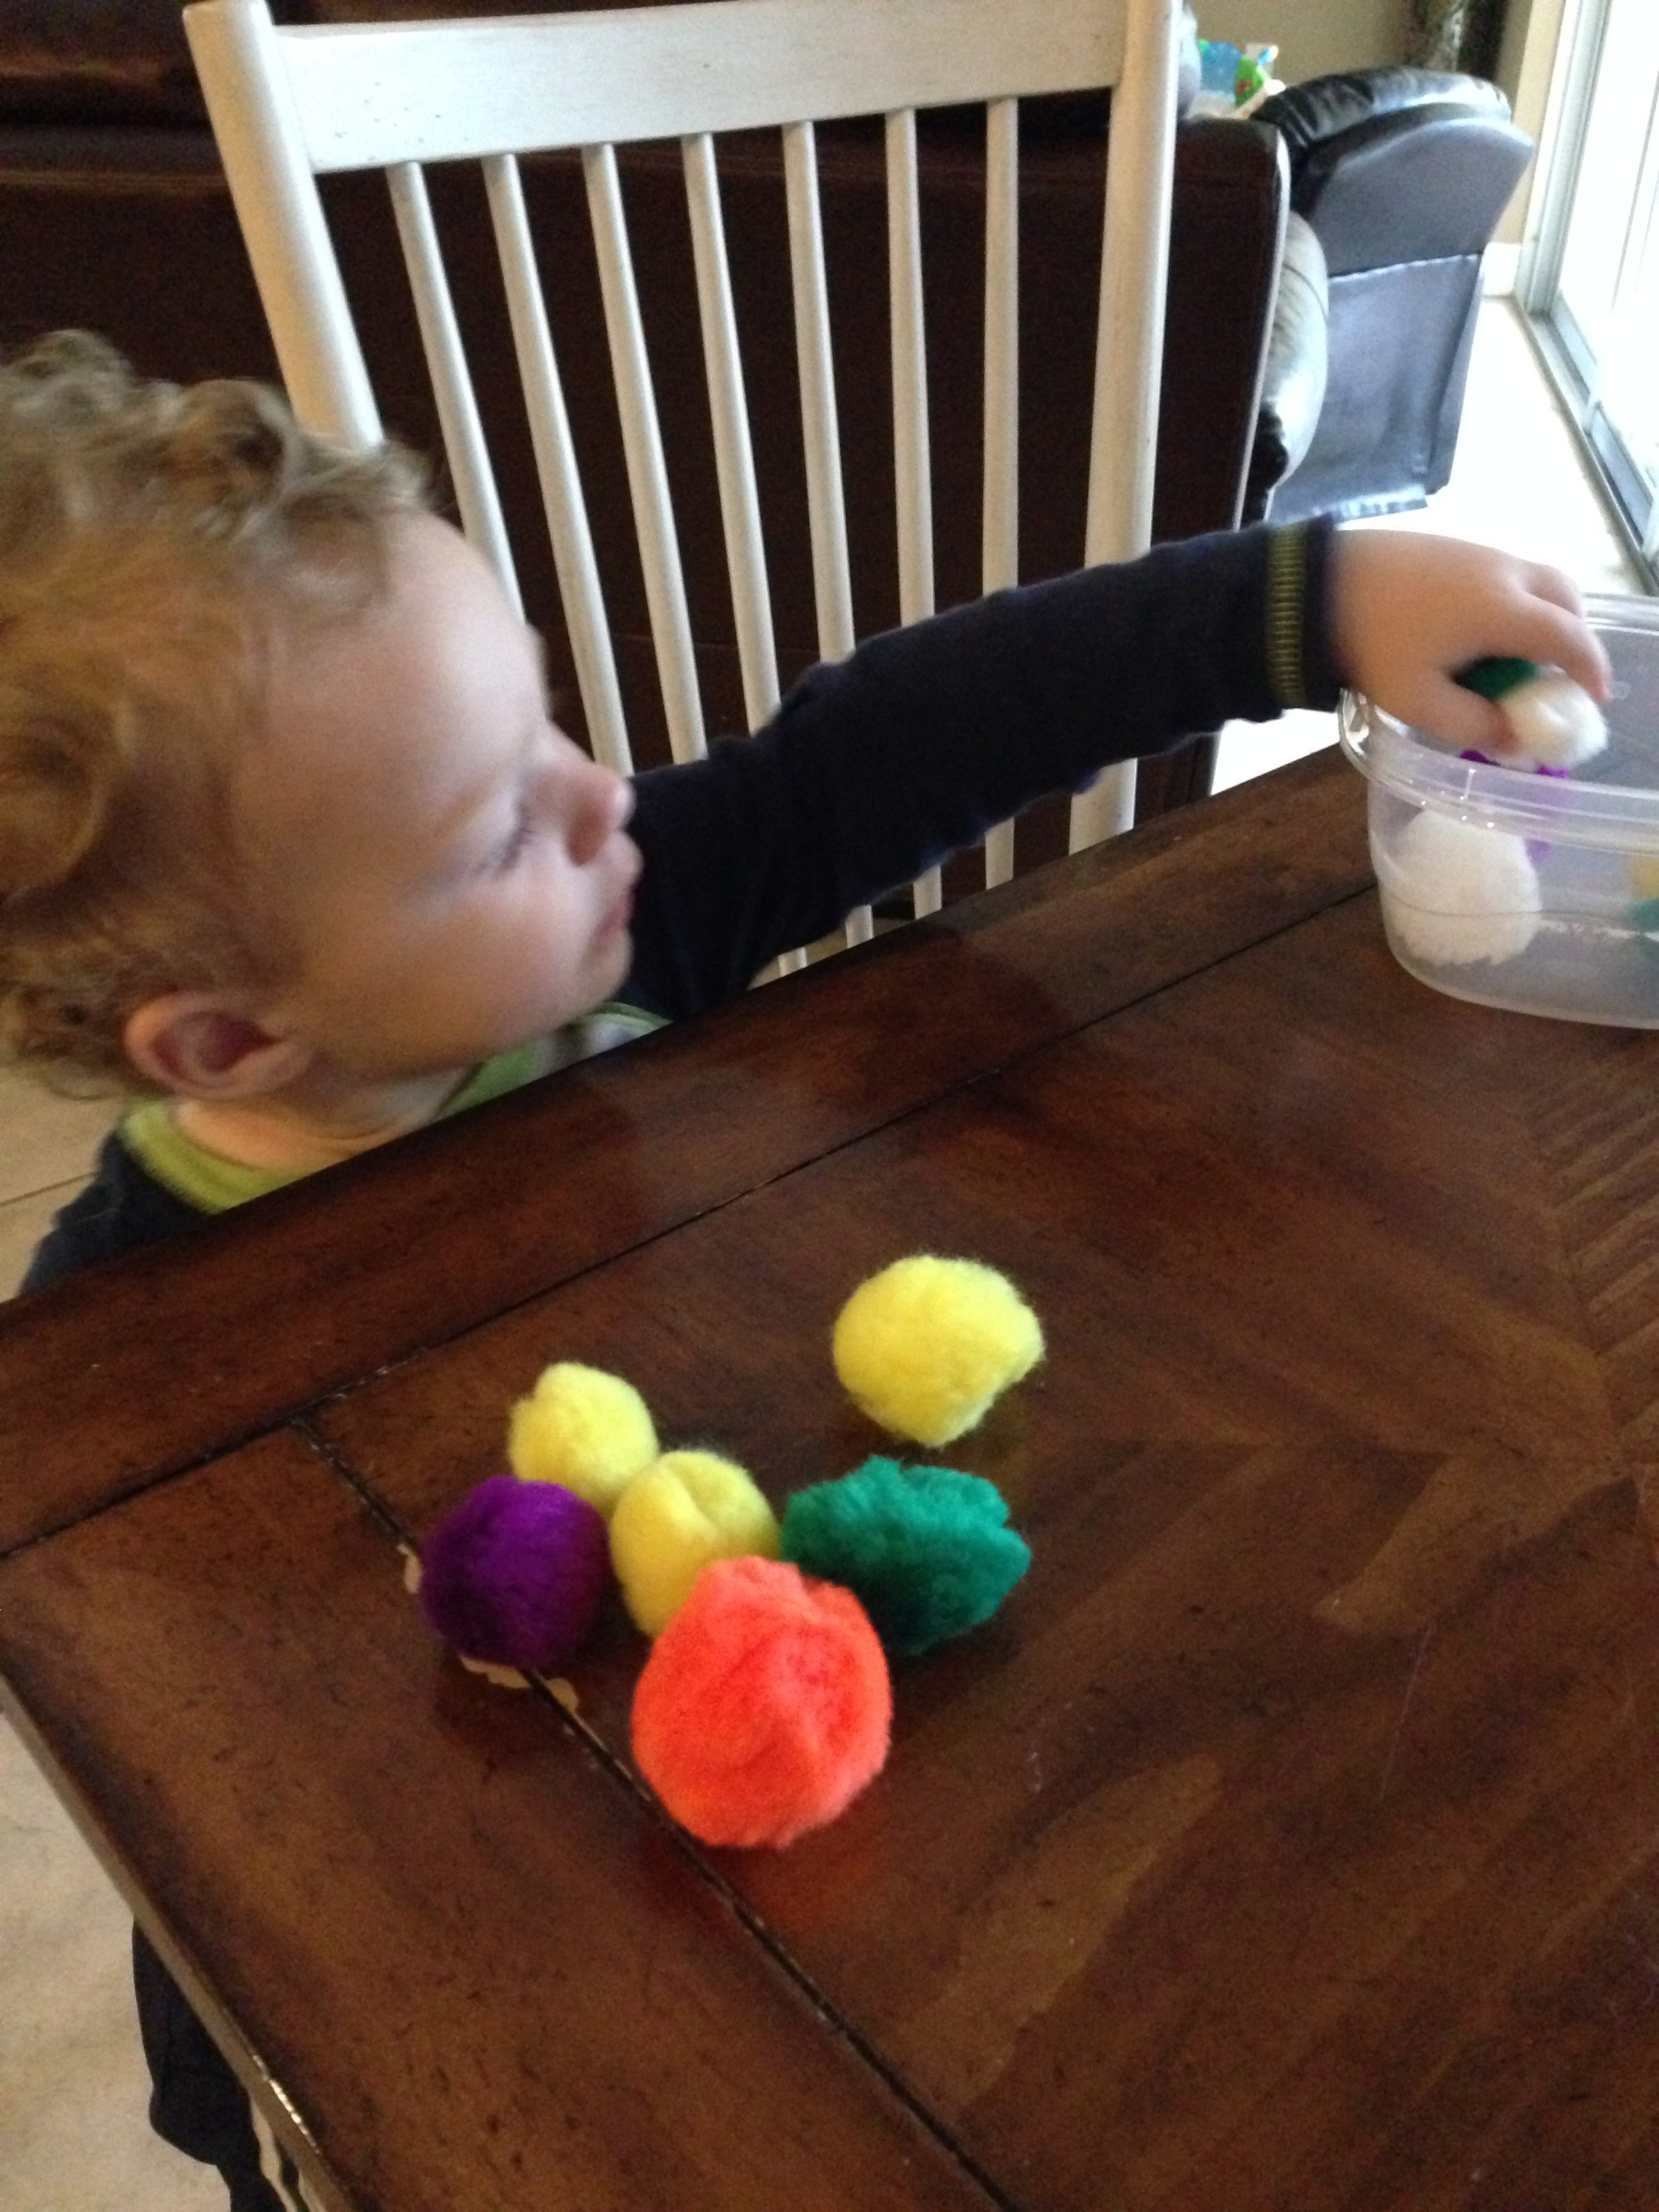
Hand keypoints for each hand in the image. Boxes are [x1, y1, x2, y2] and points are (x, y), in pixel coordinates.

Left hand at [1327, 529, 1611, 752]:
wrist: (1315, 585)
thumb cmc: (1368, 645)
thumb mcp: (1419, 702)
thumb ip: (1476, 723)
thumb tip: (1517, 739)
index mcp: (1503, 609)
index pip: (1570, 638)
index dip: (1590, 671)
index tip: (1591, 700)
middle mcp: (1504, 571)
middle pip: (1567, 599)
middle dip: (1573, 639)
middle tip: (1555, 678)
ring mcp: (1480, 551)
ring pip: (1539, 581)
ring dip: (1543, 618)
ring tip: (1513, 659)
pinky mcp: (1454, 545)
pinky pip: (1506, 573)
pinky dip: (1513, 602)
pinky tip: (1477, 634)